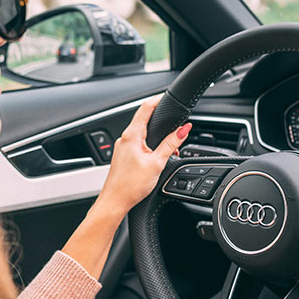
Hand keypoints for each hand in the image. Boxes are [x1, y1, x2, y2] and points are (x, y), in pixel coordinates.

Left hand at [61, 95, 190, 278]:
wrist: (114, 202)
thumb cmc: (130, 185)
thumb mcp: (157, 163)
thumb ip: (171, 144)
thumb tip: (183, 129)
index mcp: (131, 135)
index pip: (145, 108)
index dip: (157, 100)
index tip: (167, 96)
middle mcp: (124, 138)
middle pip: (144, 120)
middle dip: (161, 122)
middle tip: (176, 127)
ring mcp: (122, 147)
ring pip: (142, 134)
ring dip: (156, 136)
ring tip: (170, 147)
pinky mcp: (123, 156)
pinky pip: (137, 144)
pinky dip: (149, 146)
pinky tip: (156, 157)